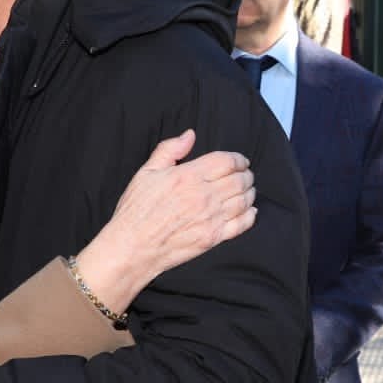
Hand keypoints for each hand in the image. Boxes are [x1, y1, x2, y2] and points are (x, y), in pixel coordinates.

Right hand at [72, 130, 255, 312]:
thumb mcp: (147, 172)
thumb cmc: (136, 211)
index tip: (241, 161)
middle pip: (239, 180)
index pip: (227, 161)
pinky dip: (250, 215)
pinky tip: (249, 211)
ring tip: (248, 190)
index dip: (239, 159)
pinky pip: (242, 224)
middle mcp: (203, 195)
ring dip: (250, 193)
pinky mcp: (213, 237)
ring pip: (243, 200)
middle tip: (246, 175)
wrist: (132, 248)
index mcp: (189, 176)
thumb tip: (190, 135)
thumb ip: (170, 150)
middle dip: (246, 175)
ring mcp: (210, 218)